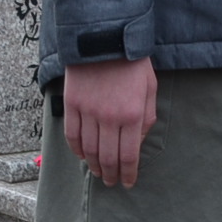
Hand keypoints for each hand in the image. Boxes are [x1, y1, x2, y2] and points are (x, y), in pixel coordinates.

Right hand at [63, 57, 156, 187]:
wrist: (104, 38)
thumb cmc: (131, 63)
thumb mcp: (150, 89)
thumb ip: (146, 118)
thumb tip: (137, 142)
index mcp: (132, 115)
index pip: (129, 155)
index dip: (128, 174)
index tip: (127, 183)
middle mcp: (109, 118)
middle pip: (108, 157)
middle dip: (111, 174)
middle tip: (112, 181)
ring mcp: (88, 112)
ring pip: (88, 150)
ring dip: (94, 165)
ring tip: (98, 172)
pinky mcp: (72, 104)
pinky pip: (72, 135)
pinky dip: (76, 149)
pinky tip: (82, 155)